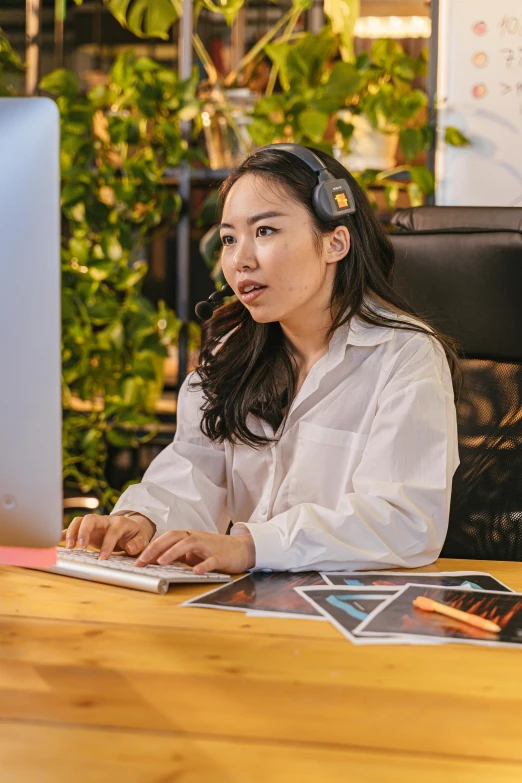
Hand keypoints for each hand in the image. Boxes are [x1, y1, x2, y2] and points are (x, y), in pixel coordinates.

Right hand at [62, 513, 155, 558]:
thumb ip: (138, 543)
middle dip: (84, 531)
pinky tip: (57, 542)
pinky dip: (64, 534)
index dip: (107, 544)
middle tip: (80, 547)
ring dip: (73, 532)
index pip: (112, 531)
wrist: (131, 529)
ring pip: (80, 521)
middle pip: (91, 519)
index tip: (102, 558)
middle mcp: (105, 521)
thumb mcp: (142, 540)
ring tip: (70, 547)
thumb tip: (129, 547)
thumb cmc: (135, 536)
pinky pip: (73, 529)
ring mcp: (94, 524)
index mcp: (120, 523)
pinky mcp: (86, 530)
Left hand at [135, 529, 255, 574]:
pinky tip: (195, 571)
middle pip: (173, 537)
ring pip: (189, 544)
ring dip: (174, 552)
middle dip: (156, 548)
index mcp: (188, 537)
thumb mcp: (194, 552)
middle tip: (141, 561)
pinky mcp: (221, 556)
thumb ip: (178, 555)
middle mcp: (196, 538)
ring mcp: (209, 546)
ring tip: (161, 561)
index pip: (166, 538)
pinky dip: (203, 565)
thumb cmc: (215, 551)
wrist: (242, 549)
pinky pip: (211, 560)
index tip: (137, 560)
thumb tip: (156, 562)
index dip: (151, 547)